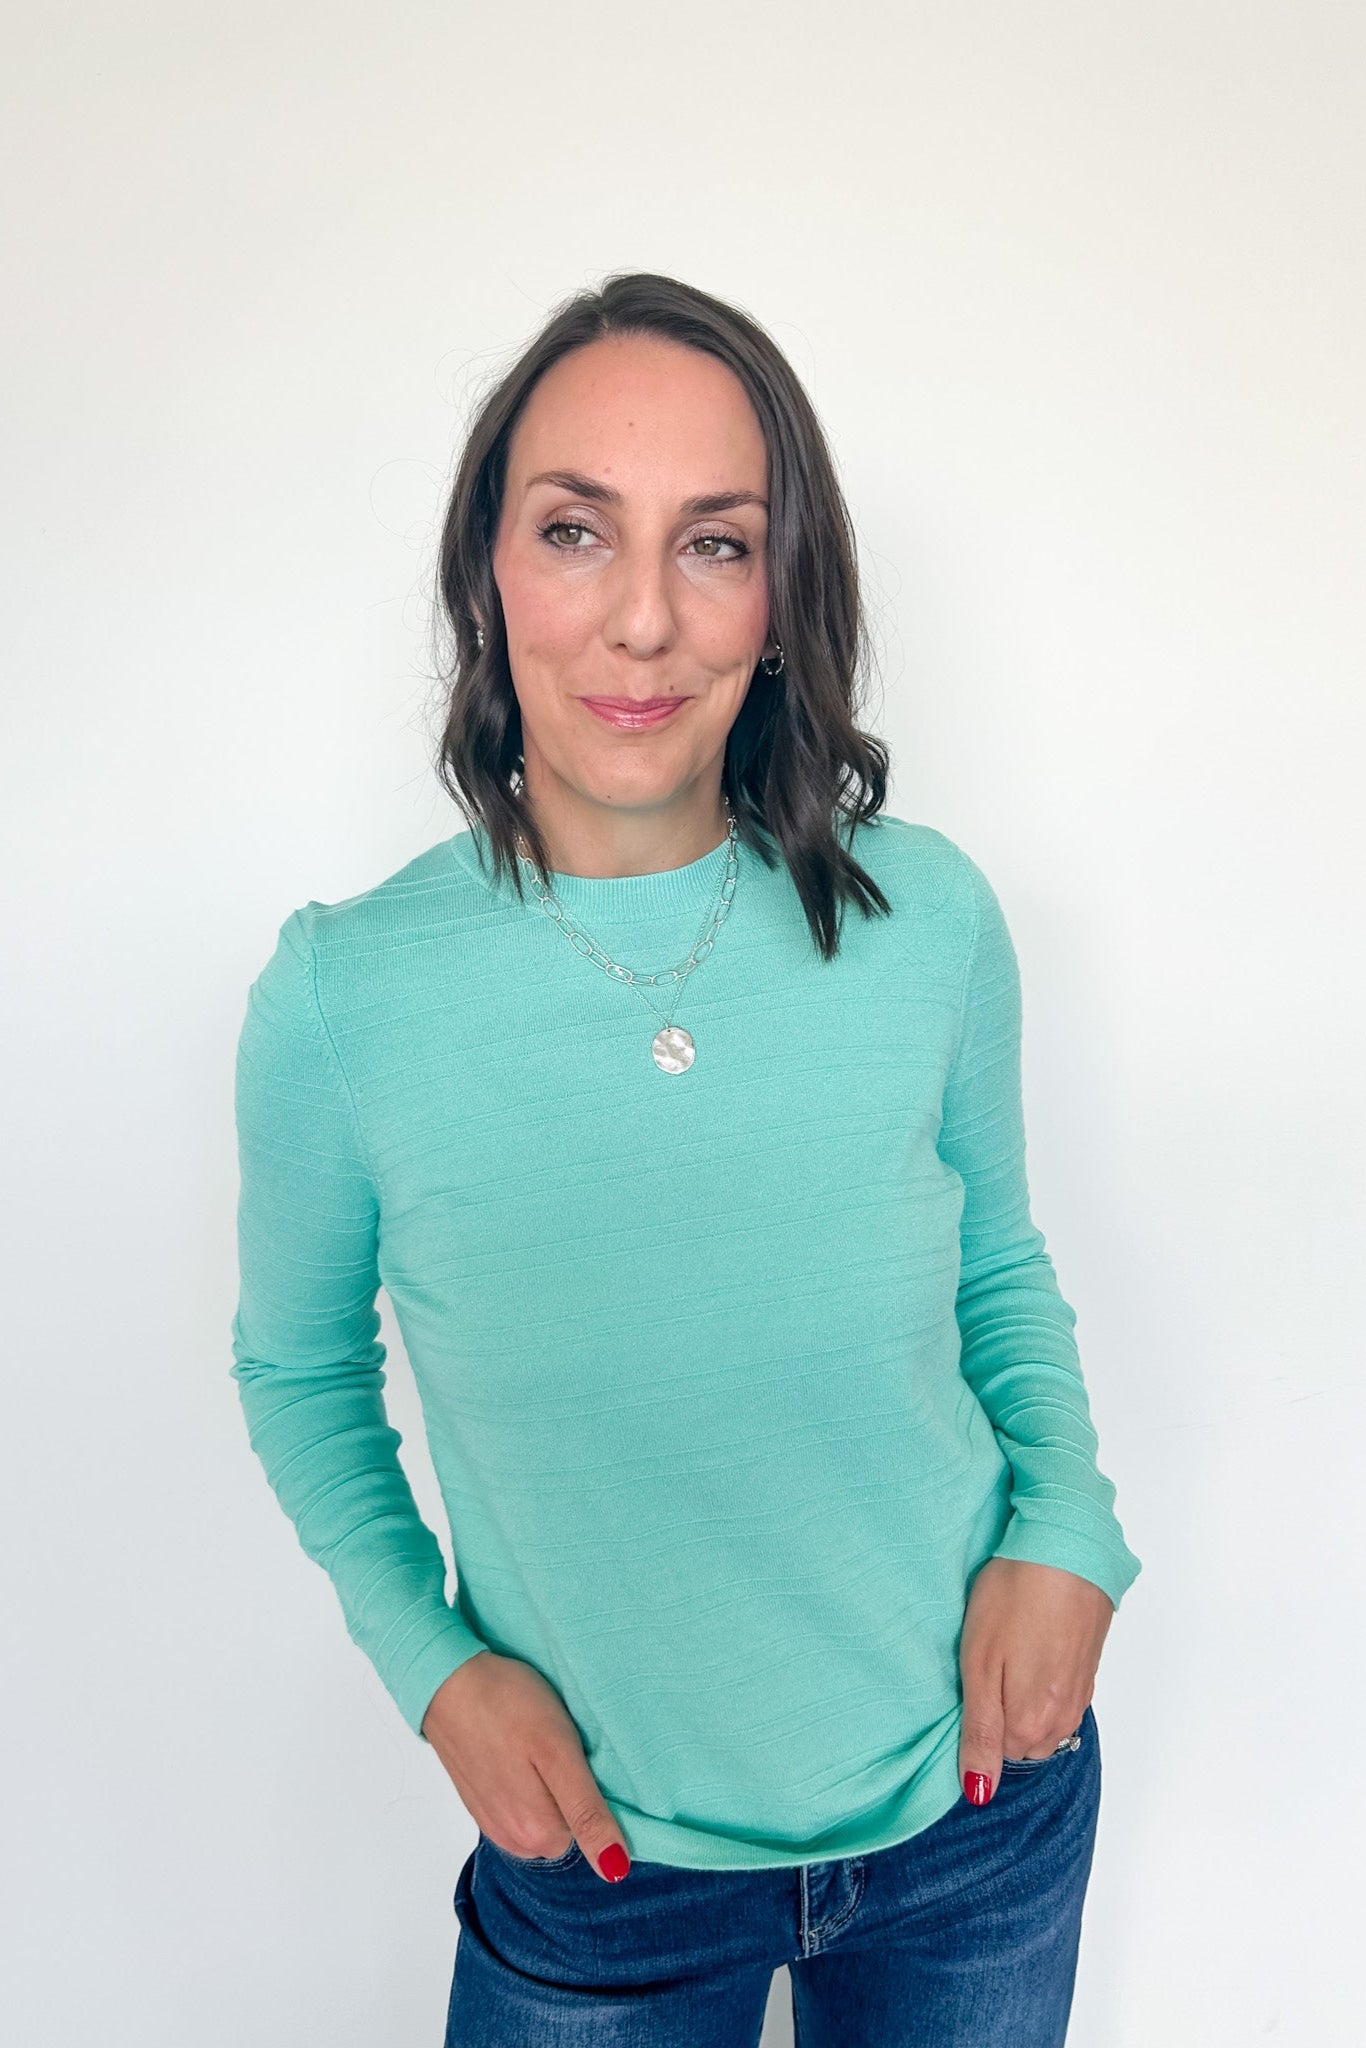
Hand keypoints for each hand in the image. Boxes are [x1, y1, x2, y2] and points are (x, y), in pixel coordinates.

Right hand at [421, 1650, 631, 1880]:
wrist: (448, 1680)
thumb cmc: (509, 1706)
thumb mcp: (560, 1754)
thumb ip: (587, 1813)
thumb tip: (615, 1869)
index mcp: (537, 1835)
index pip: (591, 1829)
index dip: (591, 1789)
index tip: (574, 1755)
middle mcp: (513, 1841)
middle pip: (566, 1825)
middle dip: (567, 1789)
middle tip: (554, 1745)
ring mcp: (493, 1822)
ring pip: (543, 1814)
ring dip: (545, 1785)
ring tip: (533, 1744)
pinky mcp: (480, 1802)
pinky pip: (519, 1804)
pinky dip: (523, 1780)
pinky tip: (515, 1748)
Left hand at [957, 1557, 1112, 1806]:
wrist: (1065, 1549)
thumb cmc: (1013, 1599)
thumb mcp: (979, 1665)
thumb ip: (980, 1733)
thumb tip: (978, 1792)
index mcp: (1031, 1725)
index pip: (996, 1754)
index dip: (977, 1721)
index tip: (970, 1684)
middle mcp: (1062, 1719)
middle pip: (1022, 1742)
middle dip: (1001, 1717)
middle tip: (987, 1668)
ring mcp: (1080, 1693)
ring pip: (1044, 1722)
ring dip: (1023, 1701)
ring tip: (1008, 1655)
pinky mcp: (1089, 1668)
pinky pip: (1061, 1697)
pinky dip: (1043, 1683)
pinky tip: (1032, 1648)